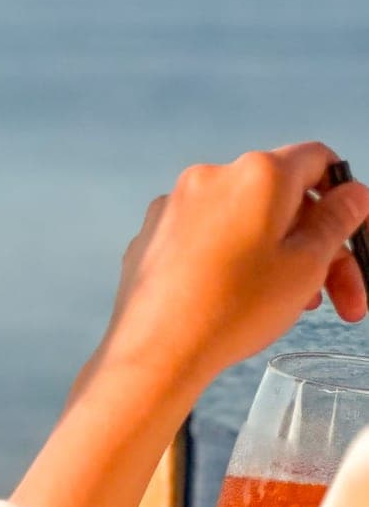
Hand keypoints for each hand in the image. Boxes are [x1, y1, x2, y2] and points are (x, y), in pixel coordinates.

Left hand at [105, 143, 368, 398]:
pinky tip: (245, 300)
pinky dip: (237, 258)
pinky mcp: (157, 231)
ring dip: (281, 256)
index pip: (318, 159)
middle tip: (342, 298)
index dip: (345, 195)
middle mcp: (214, 175)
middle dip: (320, 247)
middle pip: (285, 199)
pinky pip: (211, 235)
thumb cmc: (235, 307)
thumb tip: (353, 193)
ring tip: (296, 305)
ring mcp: (179, 202)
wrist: (158, 348)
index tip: (355, 235)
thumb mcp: (307, 265)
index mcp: (259, 174)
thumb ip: (337, 221)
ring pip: (248, 220)